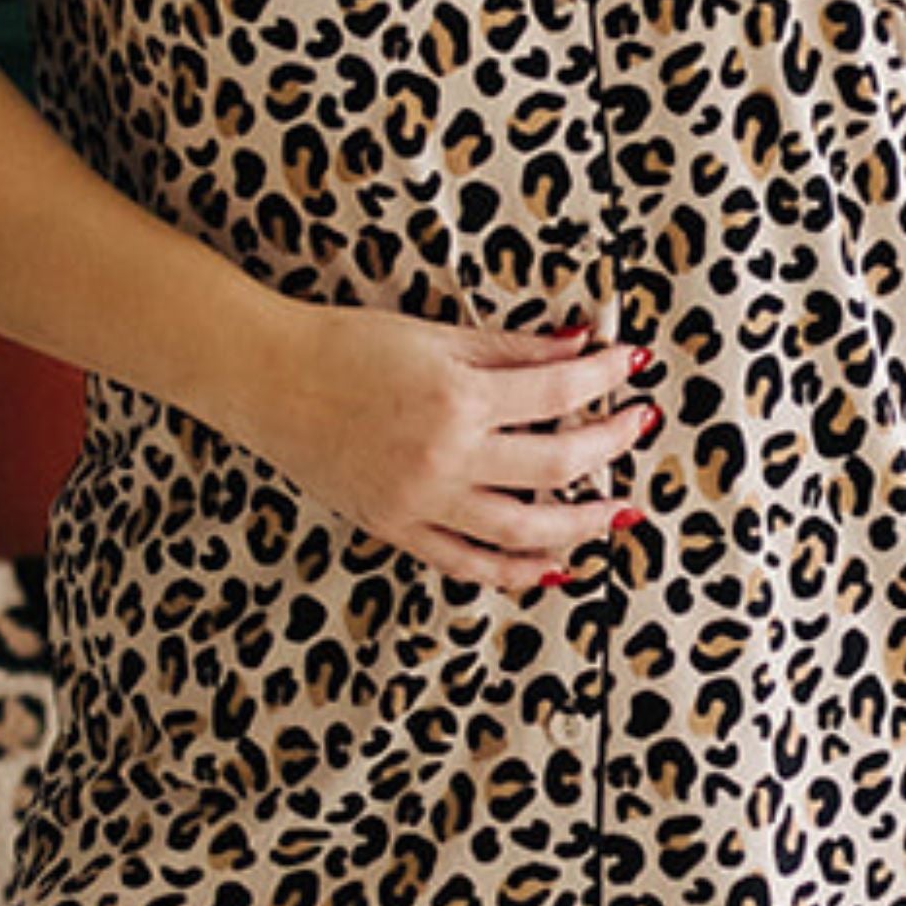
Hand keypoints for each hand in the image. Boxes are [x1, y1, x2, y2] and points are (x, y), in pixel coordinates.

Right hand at [226, 302, 661, 597]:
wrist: (266, 378)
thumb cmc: (344, 345)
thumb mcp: (435, 335)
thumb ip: (512, 348)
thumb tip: (581, 344)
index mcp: (458, 399)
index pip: (559, 392)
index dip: (606, 376)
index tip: (635, 368)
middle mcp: (447, 457)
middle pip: (557, 466)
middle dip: (610, 446)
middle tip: (639, 430)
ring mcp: (422, 501)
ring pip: (523, 530)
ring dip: (580, 524)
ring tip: (615, 512)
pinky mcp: (396, 528)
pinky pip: (468, 563)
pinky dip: (515, 569)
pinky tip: (550, 564)